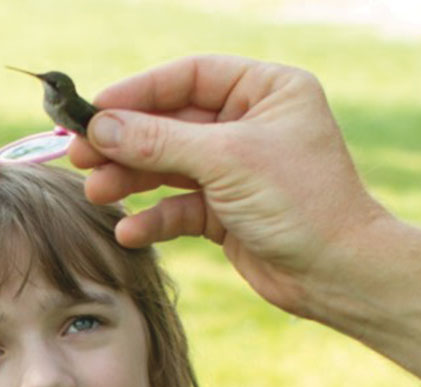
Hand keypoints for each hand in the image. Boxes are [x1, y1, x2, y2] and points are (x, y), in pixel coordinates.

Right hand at [67, 55, 394, 318]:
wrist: (339, 274)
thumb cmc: (301, 204)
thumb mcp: (226, 161)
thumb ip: (159, 140)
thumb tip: (100, 126)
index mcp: (267, 91)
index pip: (189, 77)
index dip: (138, 92)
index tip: (94, 111)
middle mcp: (251, 124)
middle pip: (171, 122)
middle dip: (126, 142)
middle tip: (81, 155)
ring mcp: (238, 168)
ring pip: (168, 165)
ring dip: (131, 179)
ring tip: (97, 193)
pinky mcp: (227, 210)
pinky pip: (178, 206)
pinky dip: (154, 217)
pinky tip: (130, 231)